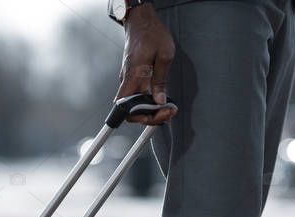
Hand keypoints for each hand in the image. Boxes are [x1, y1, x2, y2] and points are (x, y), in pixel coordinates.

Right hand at [118, 4, 177, 124]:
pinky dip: (148, 101)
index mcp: (133, 76)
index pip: (128, 108)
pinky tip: (160, 98)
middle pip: (132, 111)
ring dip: (150, 109)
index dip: (142, 117)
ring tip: (167, 107)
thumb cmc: (151, 33)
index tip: (159, 112)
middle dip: (150, 116)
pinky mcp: (132, 78)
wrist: (140, 21)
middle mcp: (127, 80)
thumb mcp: (164, 55)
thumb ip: (160, 81)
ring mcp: (128, 80)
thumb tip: (159, 100)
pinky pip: (137, 95)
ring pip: (135, 104)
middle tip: (167, 112)